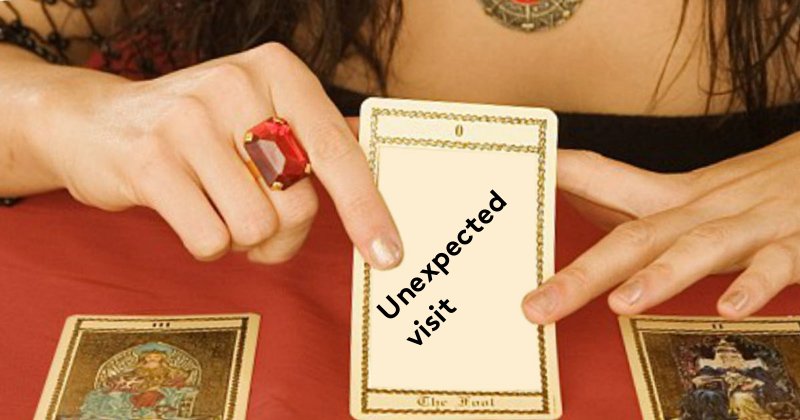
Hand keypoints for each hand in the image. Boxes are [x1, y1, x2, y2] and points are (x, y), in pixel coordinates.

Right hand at [33, 43, 401, 267]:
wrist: (96, 121)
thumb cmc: (200, 129)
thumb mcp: (260, 110)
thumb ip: (314, 138)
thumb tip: (377, 180)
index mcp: (278, 72)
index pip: (337, 151)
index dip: (367, 209)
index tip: (388, 255)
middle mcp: (237, 85)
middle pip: (299, 204)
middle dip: (285, 235)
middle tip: (260, 224)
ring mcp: (189, 120)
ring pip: (256, 228)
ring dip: (244, 242)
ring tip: (219, 210)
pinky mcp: (149, 160)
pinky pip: (210, 239)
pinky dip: (207, 244)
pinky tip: (189, 212)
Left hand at [522, 134, 799, 322]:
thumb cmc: (755, 191)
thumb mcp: (693, 195)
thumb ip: (638, 206)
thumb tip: (572, 195)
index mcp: (675, 198)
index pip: (606, 178)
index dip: (560, 174)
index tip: (515, 179)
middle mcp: (703, 209)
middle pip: (635, 236)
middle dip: (583, 273)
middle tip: (535, 306)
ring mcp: (750, 225)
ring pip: (698, 247)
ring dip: (661, 274)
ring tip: (622, 303)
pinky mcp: (796, 244)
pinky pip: (775, 265)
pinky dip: (754, 285)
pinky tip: (731, 308)